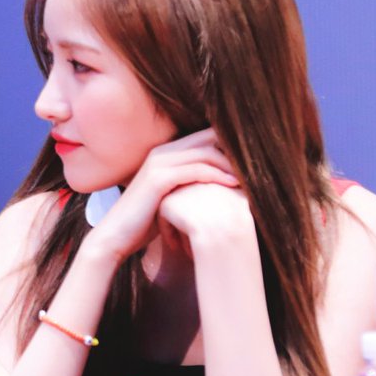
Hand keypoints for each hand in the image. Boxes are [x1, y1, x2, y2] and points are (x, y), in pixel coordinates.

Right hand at [82, 128, 238, 263]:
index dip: (230, 145)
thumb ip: (190, 187)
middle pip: (209, 138)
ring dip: (232, 163)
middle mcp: (162, 152)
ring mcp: (159, 163)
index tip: (253, 160)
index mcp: (166, 153)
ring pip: (206, 152)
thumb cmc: (144, 223)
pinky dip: (218, 175)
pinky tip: (235, 185)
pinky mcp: (159, 178)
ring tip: (253, 176)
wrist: (115, 237)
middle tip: (260, 163)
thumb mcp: (172, 199)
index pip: (206, 138)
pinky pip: (197, 169)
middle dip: (235, 149)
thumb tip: (219, 189)